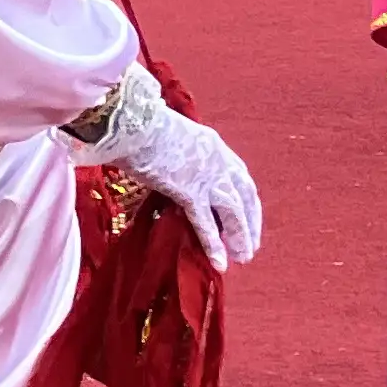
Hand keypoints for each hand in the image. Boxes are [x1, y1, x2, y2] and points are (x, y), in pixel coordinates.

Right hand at [72, 66, 262, 269]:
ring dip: (240, 237)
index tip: (248, 215)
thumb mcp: (171, 137)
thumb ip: (179, 154)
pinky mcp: (190, 191)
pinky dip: (214, 244)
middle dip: (250, 221)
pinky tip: (220, 263)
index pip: (239, 174)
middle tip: (251, 245)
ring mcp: (207, 175)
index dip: (245, 198)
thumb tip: (171, 169)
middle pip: (244, 194)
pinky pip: (206, 223)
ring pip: (233, 211)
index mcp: (214, 144)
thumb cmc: (142, 126)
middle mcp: (218, 159)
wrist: (134, 123)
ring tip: (243, 258)